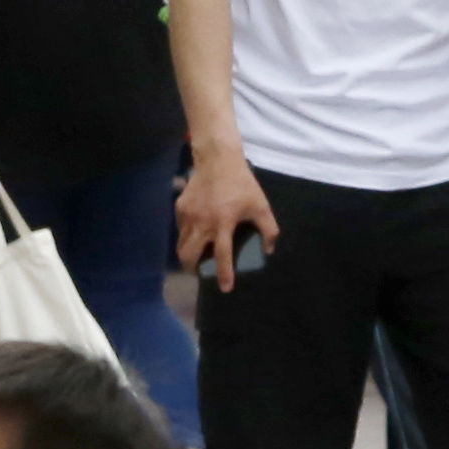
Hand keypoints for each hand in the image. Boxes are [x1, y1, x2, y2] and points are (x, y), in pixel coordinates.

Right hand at [176, 148, 278, 284]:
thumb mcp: (260, 205)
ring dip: (187, 255)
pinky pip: (180, 229)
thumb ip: (268, 229)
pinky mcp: (180, 208)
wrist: (217, 159)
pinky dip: (186, 236)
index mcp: (223, 223)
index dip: (224, 274)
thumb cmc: (241, 183)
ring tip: (195, 257)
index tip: (226, 288)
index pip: (221, 255)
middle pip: (190, 255)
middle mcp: (202, 223)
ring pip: (181, 244)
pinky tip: (194, 234)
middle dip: (193, 269)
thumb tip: (269, 250)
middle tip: (199, 272)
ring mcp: (188, 216)